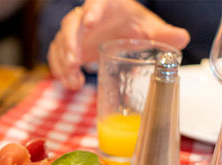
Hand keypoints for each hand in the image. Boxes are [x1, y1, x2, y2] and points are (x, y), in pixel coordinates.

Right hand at [47, 0, 189, 89]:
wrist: (116, 30)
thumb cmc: (130, 24)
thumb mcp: (147, 28)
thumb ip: (163, 34)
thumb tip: (181, 39)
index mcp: (106, 5)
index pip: (95, 3)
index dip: (92, 12)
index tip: (90, 24)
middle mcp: (84, 17)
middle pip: (70, 25)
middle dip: (69, 44)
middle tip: (74, 61)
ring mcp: (73, 33)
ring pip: (59, 43)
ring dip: (63, 63)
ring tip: (73, 81)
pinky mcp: (65, 47)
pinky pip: (56, 58)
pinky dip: (61, 72)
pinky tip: (71, 84)